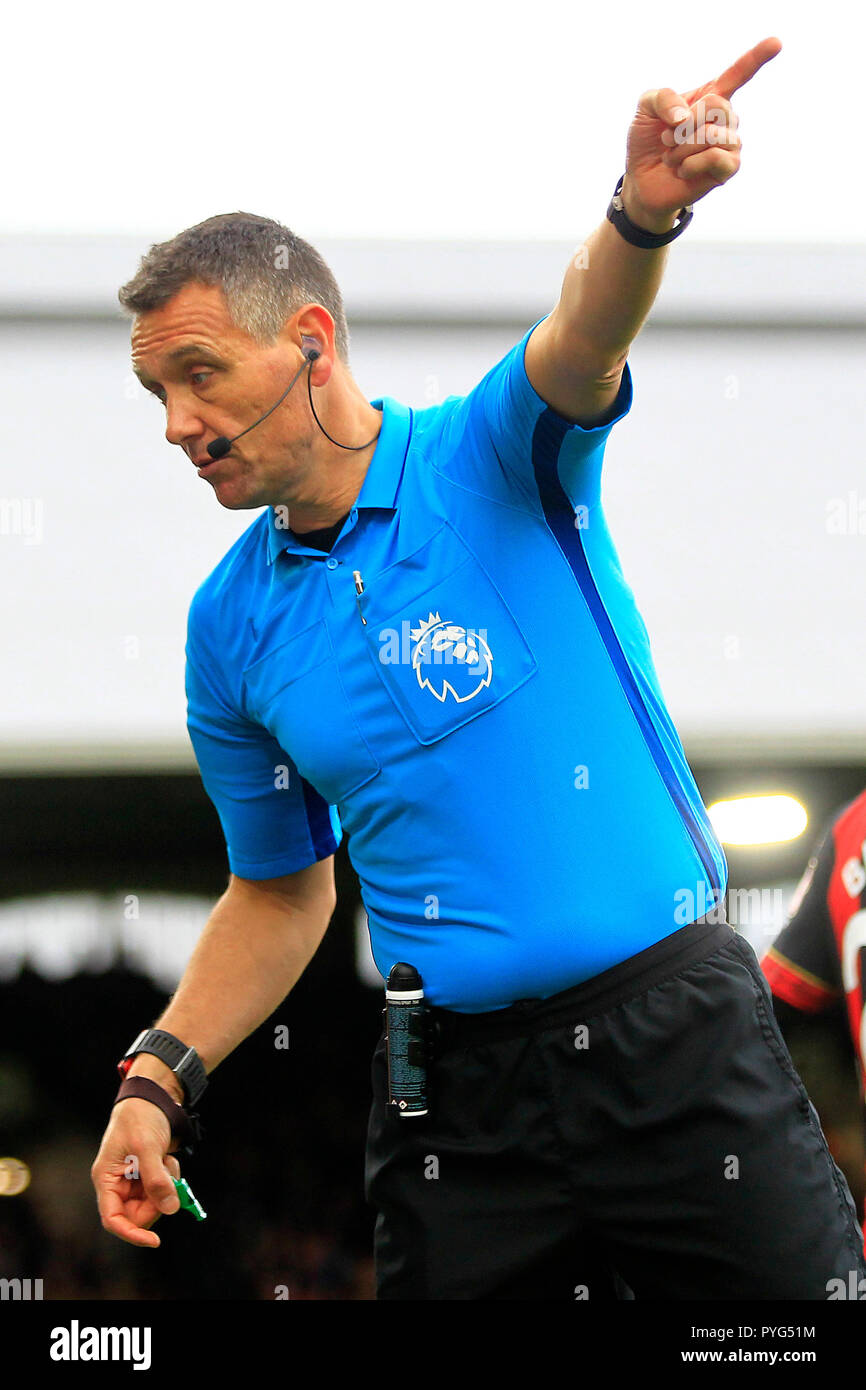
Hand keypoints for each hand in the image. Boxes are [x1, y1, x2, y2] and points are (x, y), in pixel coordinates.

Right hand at [91, 1099, 182, 1247]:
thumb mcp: (147, 1147)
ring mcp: (133, 1180)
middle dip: (157, 1200)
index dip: (132, 1234)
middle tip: (170, 1179)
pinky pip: (162, 1189)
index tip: (155, 1241)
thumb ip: (156, 1179)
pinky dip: (170, 1177)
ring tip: (166, 1160)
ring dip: (166, 1185)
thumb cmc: (141, 1117)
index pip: (113, 1219)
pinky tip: (168, 1157)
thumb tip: (170, 1208)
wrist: (152, 1096)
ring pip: (153, 1202)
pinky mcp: (147, 1174)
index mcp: (106, 1178)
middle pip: (138, 1213)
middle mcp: (117, 1184)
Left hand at [621, 37, 781, 227]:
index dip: (757, 57)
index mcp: (711, 96)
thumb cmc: (648, 142)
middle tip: (668, 138)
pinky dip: (690, 164)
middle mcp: (726, 118)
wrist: (642, 181)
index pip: (738, 73)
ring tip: (672, 157)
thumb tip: (684, 116)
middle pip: (716, 105)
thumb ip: (662, 98)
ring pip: (712, 134)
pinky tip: (683, 170)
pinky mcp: (728, 169)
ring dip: (681, 147)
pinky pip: (715, 157)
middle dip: (683, 124)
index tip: (776, 42)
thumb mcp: (645, 109)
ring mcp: (730, 143)